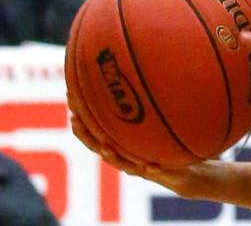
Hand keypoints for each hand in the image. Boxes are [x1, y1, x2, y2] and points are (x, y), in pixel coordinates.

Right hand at [69, 109, 207, 196]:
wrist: (180, 173)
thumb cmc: (159, 147)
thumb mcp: (147, 125)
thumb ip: (138, 108)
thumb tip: (128, 75)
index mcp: (119, 145)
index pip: (95, 130)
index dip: (82, 116)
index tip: (70, 96)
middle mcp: (124, 157)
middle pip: (99, 146)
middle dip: (87, 134)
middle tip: (75, 119)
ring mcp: (140, 167)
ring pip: (123, 163)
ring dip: (113, 156)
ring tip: (104, 148)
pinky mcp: (160, 174)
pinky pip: (156, 172)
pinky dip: (152, 170)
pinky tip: (149, 167)